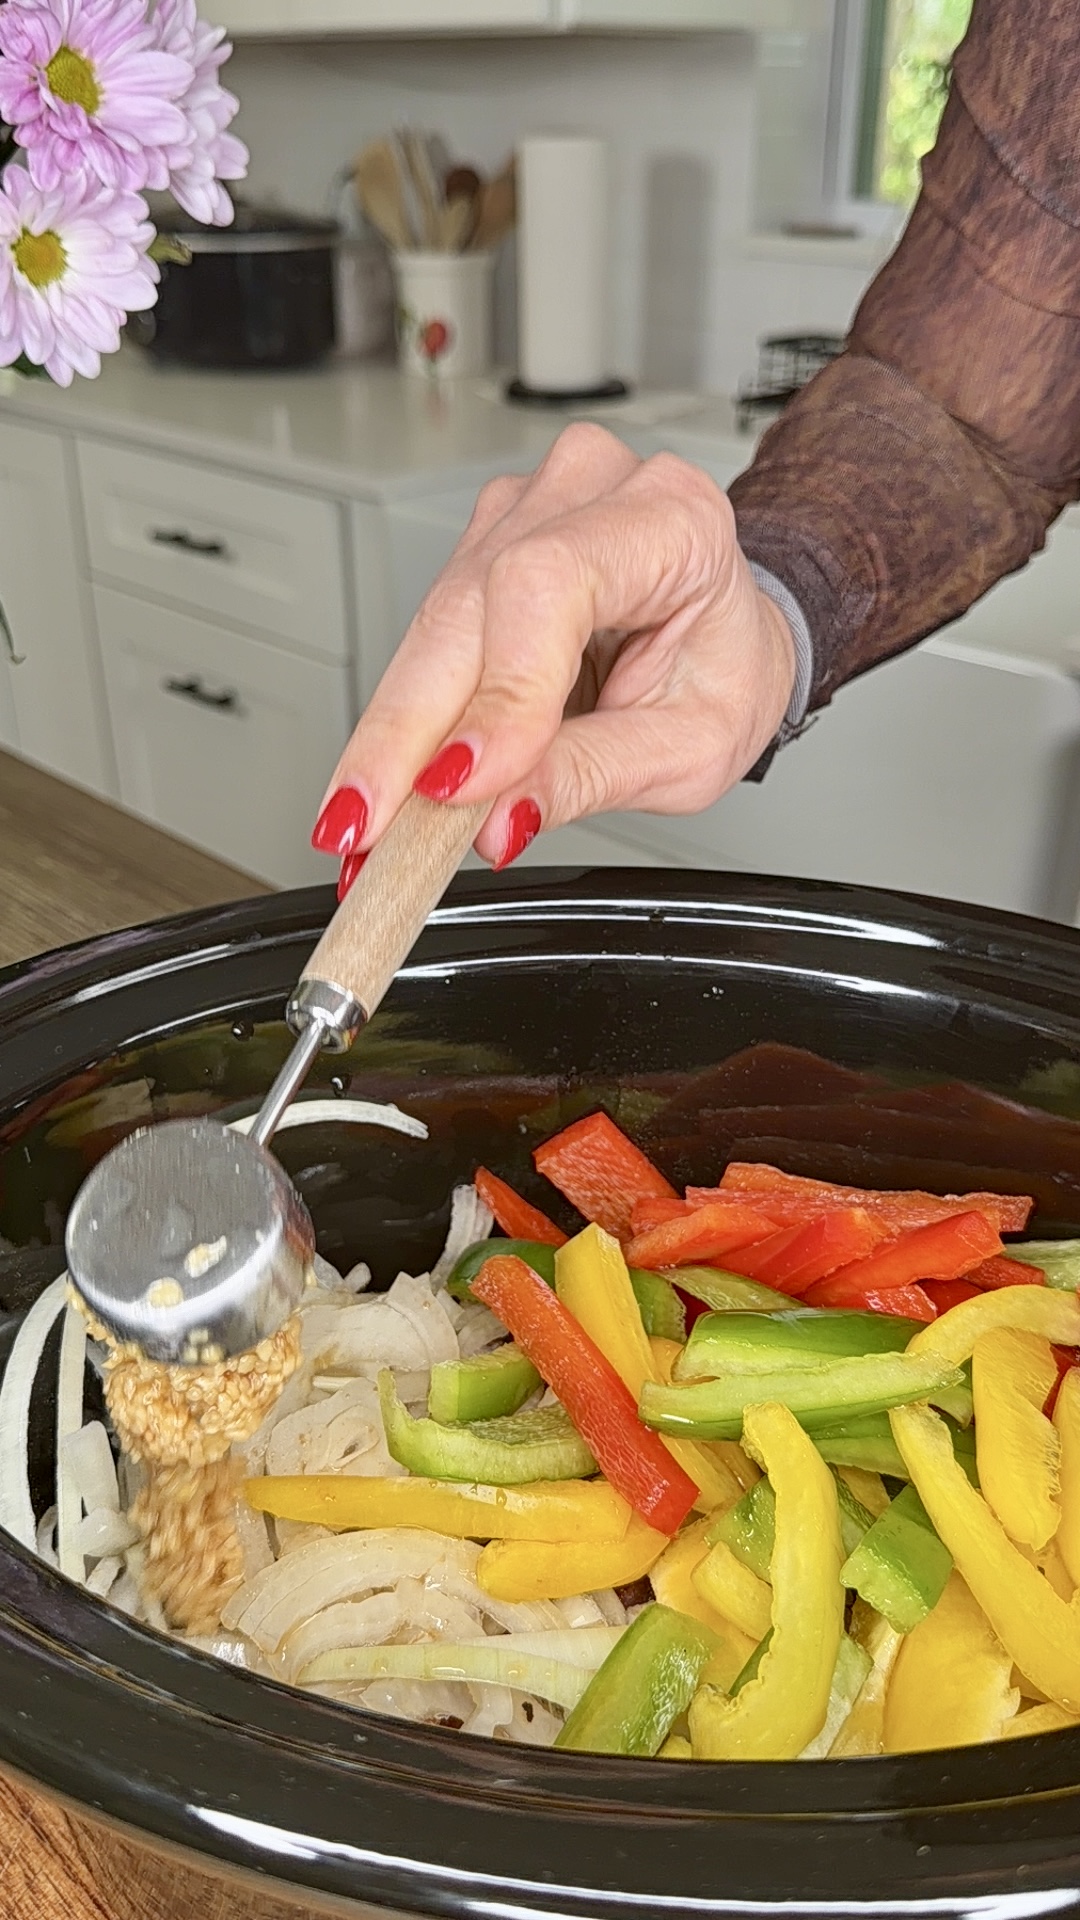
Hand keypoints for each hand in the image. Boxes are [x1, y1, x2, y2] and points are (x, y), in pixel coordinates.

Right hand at [312, 422, 795, 890]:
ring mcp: (524, 510)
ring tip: (367, 824)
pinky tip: (385, 779)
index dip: (497, 690)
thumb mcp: (689, 749)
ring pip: (431, 623)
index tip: (457, 784)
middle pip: (468, 604)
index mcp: (674, 523)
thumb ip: (590, 776)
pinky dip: (403, 717)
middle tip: (368, 826)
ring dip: (393, 734)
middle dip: (410, 732)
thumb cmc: (724, 672)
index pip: (551, 585)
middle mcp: (589, 491)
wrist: (727, 636)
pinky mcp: (479, 545)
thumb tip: (494, 818)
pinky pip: (423, 633)